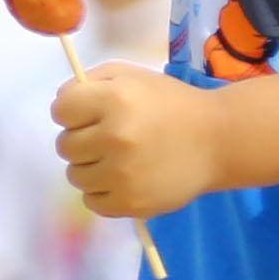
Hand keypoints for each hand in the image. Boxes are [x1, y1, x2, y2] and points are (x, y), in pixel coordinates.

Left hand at [53, 63, 223, 220]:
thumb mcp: (133, 76)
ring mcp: (122, 174)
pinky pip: (92, 201)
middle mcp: (115, 137)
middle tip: (109, 138)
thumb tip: (60, 104)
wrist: (218, 140)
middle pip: (64, 145)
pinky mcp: (130, 203)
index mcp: (114, 100)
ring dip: (91, 167)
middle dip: (82, 140)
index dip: (72, 111)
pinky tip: (124, 179)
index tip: (89, 114)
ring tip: (119, 159)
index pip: (61, 110)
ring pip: (75, 176)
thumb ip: (90, 81)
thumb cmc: (172, 104)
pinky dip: (102, 192)